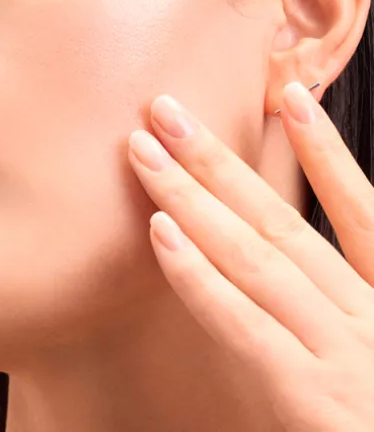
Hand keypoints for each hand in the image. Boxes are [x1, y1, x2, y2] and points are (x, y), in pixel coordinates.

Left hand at [127, 82, 373, 431]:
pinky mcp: (315, 401)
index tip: (288, 97)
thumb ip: (327, 309)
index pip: (360, 213)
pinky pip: (245, 324)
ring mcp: (348, 356)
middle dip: (217, 160)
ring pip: (257, 256)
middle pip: (282, 222)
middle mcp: (372, 319)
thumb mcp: (363, 359)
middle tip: (165, 108)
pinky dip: (200, 274)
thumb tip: (272, 256)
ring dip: (193, 196)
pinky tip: (160, 229)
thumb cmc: (371, 418)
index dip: (324, 153)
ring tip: (145, 148)